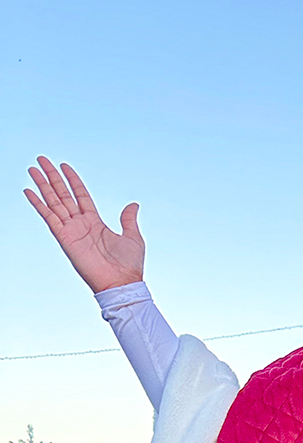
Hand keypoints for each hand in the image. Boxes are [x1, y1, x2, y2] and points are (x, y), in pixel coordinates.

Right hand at [23, 157, 144, 292]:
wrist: (121, 283)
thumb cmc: (129, 265)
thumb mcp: (133, 237)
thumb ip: (128, 219)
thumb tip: (133, 204)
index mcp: (95, 222)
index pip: (81, 195)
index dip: (73, 180)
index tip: (64, 166)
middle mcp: (81, 224)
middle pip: (63, 194)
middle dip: (52, 177)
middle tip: (42, 159)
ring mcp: (71, 230)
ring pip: (53, 202)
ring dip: (43, 185)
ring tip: (33, 168)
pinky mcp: (64, 238)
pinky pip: (48, 217)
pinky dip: (38, 204)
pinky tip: (29, 191)